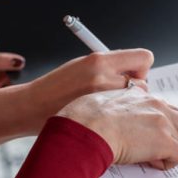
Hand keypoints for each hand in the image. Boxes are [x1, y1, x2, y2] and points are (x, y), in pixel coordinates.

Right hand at [24, 49, 154, 130]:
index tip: (131, 73)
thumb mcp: (82, 65)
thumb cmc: (55, 87)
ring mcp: (104, 101)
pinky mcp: (102, 119)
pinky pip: (126, 117)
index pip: (143, 58)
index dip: (140, 67)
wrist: (33, 107)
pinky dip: (122, 117)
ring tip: (109, 107)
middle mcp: (104, 79)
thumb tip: (132, 70)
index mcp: (99, 60)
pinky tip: (106, 118)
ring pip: (137, 102)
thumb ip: (108, 65)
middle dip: (135, 88)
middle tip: (118, 93)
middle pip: (144, 82)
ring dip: (129, 104)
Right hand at [57, 86, 177, 169]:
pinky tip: (150, 163)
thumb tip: (111, 111)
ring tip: (150, 156)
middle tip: (152, 144)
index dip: (155, 121)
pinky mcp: (165, 141)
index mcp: (137, 94)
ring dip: (169, 147)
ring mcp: (162, 122)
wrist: (86, 129)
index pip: (159, 105)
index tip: (145, 132)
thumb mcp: (97, 99)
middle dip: (171, 133)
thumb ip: (112, 101)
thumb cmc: (83, 118)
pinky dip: (167, 162)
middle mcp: (153, 104)